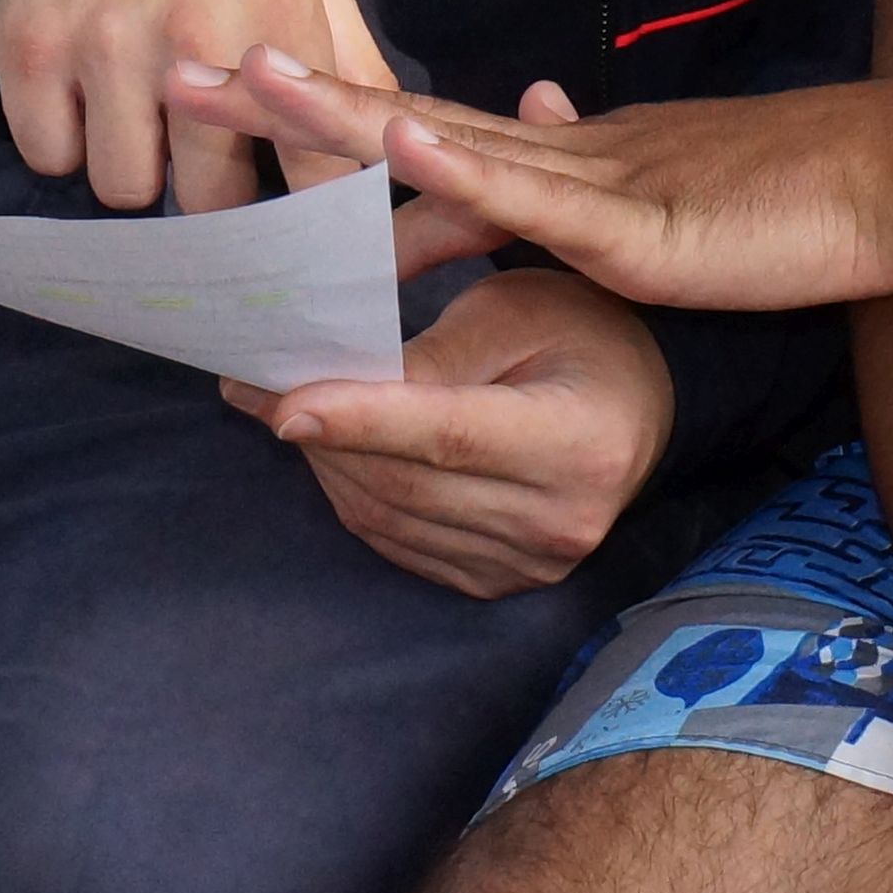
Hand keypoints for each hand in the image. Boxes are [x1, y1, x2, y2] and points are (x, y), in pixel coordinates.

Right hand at [0, 0, 384, 212]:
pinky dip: (66, 141)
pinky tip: (84, 100)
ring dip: (136, 166)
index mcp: (275, 18)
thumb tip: (392, 142)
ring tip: (140, 118)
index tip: (300, 221)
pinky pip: (49, 157)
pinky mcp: (27, 49)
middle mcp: (190, 38)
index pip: (311, 174)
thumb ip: (349, 59)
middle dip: (211, 189)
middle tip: (205, 156)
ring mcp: (101, 45)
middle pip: (209, 201)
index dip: (310, 212)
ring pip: (125, 189)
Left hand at [166, 47, 892, 306]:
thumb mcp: (657, 194)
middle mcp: (555, 153)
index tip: (225, 84)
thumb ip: (582, 173)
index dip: (317, 110)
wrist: (892, 178)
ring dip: (345, 114)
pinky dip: (463, 172)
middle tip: (181, 62)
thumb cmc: (785, 200)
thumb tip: (528, 123)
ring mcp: (591, 181)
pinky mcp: (636, 225)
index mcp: (556, 158)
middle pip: (396, 118)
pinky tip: (399, 149)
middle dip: (285, 98)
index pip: (414, 133)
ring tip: (250, 77)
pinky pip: (535, 199)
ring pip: (445, 145)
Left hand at [227, 99, 676, 593]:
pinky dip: (351, 491)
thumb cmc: (579, 334)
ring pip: (387, 516)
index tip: (282, 402)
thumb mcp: (517, 310)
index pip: (448, 433)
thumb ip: (433, 349)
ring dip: (326, 460)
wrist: (637, 410)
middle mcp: (561, 520)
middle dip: (321, 431)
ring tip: (287, 404)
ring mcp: (528, 564)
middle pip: (405, 481)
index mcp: (581, 442)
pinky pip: (395, 540)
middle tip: (254, 381)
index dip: (361, 418)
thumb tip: (331, 379)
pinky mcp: (496, 582)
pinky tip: (334, 446)